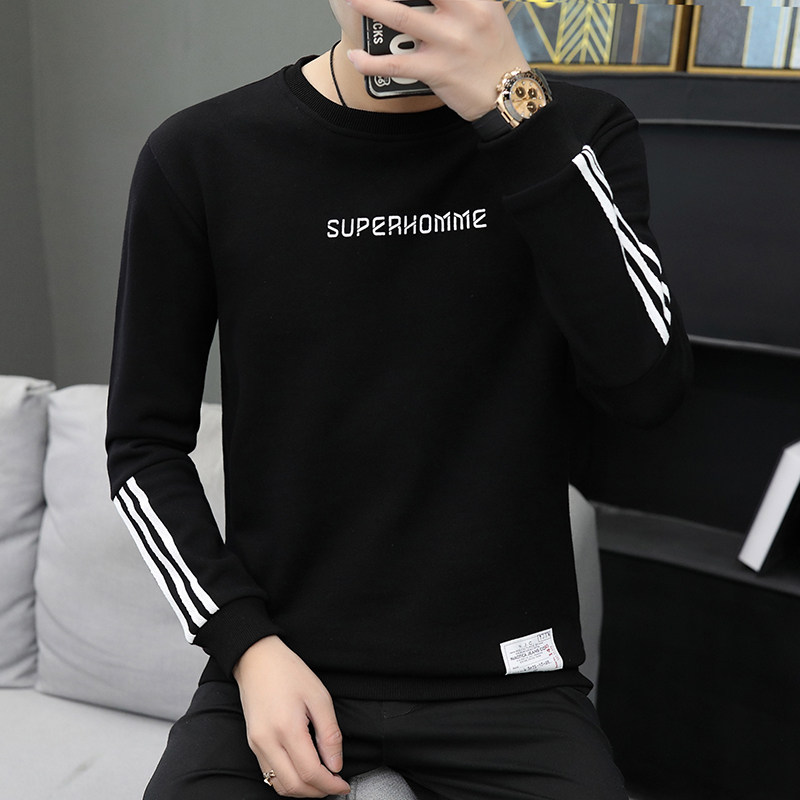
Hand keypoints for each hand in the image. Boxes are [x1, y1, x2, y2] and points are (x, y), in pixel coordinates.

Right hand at [233, 636, 350, 797]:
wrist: (257, 660)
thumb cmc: (289, 672)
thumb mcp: (319, 697)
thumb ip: (329, 734)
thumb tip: (335, 764)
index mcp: (286, 728)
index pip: (310, 772)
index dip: (330, 784)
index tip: (343, 785)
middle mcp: (267, 742)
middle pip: (294, 785)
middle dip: (318, 792)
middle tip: (335, 786)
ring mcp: (256, 745)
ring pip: (279, 785)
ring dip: (302, 791)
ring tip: (321, 781)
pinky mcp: (252, 744)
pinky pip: (269, 774)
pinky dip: (288, 781)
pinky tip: (303, 772)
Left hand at [345, 0, 529, 119]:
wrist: (510, 95)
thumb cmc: (496, 55)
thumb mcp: (488, 13)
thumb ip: (462, 0)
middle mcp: (464, 15)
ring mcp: (449, 43)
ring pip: (401, 16)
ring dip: (371, 5)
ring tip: (353, 0)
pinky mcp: (437, 70)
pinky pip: (396, 65)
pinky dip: (370, 62)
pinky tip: (355, 57)